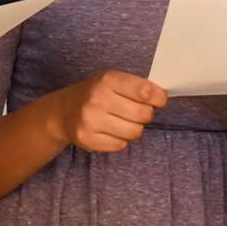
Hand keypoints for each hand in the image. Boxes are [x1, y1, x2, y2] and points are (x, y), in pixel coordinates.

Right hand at [50, 70, 167, 153]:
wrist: (63, 111)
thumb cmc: (95, 93)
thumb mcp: (112, 80)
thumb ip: (136, 87)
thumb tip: (162, 98)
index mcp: (107, 80)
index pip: (144, 91)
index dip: (158, 97)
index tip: (159, 100)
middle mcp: (97, 99)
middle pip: (143, 114)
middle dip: (146, 114)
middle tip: (137, 111)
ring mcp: (91, 121)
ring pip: (134, 132)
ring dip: (134, 128)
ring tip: (122, 121)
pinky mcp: (88, 139)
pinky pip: (121, 145)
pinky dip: (120, 140)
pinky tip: (110, 130)